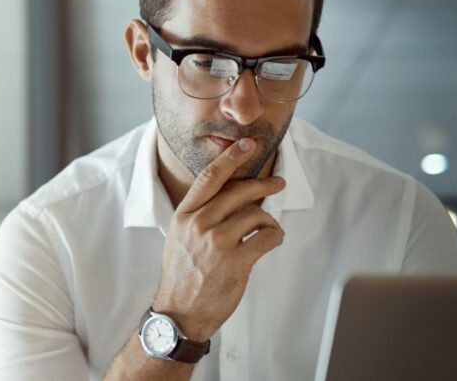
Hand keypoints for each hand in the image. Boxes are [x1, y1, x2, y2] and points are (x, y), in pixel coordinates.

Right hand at [153, 138, 285, 341]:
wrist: (180, 311)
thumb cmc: (182, 274)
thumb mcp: (179, 237)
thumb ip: (199, 214)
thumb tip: (231, 195)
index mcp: (184, 215)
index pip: (210, 177)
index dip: (230, 157)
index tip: (246, 145)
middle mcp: (199, 224)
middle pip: (239, 191)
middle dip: (263, 184)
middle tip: (277, 183)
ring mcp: (218, 242)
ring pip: (256, 214)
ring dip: (269, 220)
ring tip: (268, 228)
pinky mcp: (237, 261)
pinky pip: (267, 237)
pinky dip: (275, 236)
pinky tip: (271, 240)